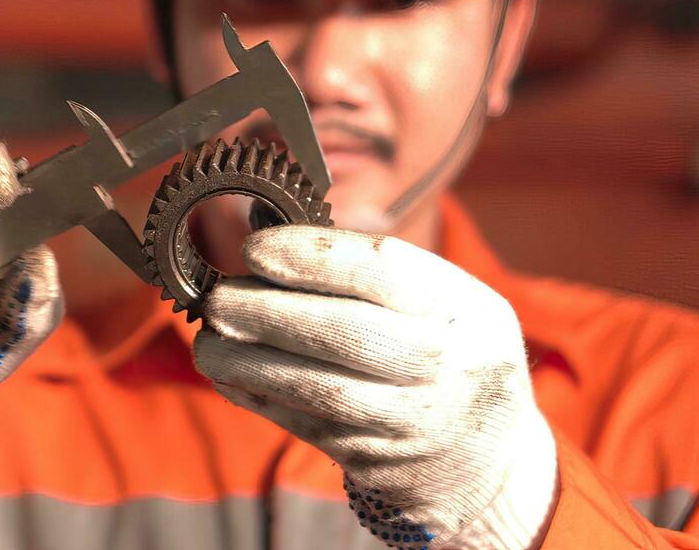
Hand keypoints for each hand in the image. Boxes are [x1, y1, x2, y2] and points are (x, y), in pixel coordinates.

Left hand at [194, 227, 556, 549]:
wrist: (491, 461)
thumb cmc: (453, 355)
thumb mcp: (452, 302)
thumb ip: (381, 272)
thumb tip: (274, 236)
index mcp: (464, 308)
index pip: (382, 270)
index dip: (310, 256)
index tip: (254, 249)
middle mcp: (444, 365)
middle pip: (345, 332)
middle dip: (267, 313)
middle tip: (217, 298)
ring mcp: (412, 420)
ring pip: (318, 388)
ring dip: (249, 362)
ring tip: (207, 342)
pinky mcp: (378, 461)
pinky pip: (306, 425)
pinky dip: (258, 398)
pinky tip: (228, 376)